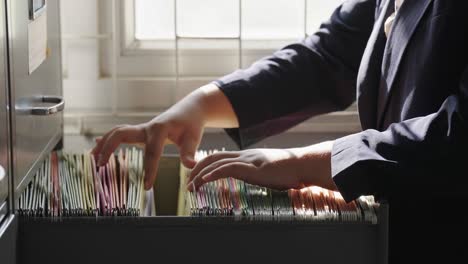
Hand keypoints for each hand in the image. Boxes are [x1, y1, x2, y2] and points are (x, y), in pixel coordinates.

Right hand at [92, 84, 238, 189]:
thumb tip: (190, 165)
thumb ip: (189, 152)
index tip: (147, 187)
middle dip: (109, 148)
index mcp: (160, 129)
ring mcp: (142, 128)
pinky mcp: (140, 131)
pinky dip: (108, 140)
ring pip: (117, 132)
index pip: (152, 152)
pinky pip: (120, 134)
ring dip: (104, 144)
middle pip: (121, 134)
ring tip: (92, 159)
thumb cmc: (191, 124)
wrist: (190, 110)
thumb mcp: (193, 138)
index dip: (149, 170)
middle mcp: (147, 127)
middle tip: (100, 165)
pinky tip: (96, 147)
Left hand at [187, 141, 336, 191]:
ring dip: (200, 175)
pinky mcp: (252, 168)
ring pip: (216, 164)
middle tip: (187, 182)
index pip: (220, 158)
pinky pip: (227, 169)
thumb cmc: (291, 171)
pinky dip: (213, 174)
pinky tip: (204, 181)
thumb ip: (260, 174)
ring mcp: (247, 160)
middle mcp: (244, 156)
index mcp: (248, 157)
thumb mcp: (270, 172)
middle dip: (197, 170)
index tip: (196, 177)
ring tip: (190, 186)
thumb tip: (258, 180)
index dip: (206, 166)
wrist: (303, 164)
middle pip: (213, 159)